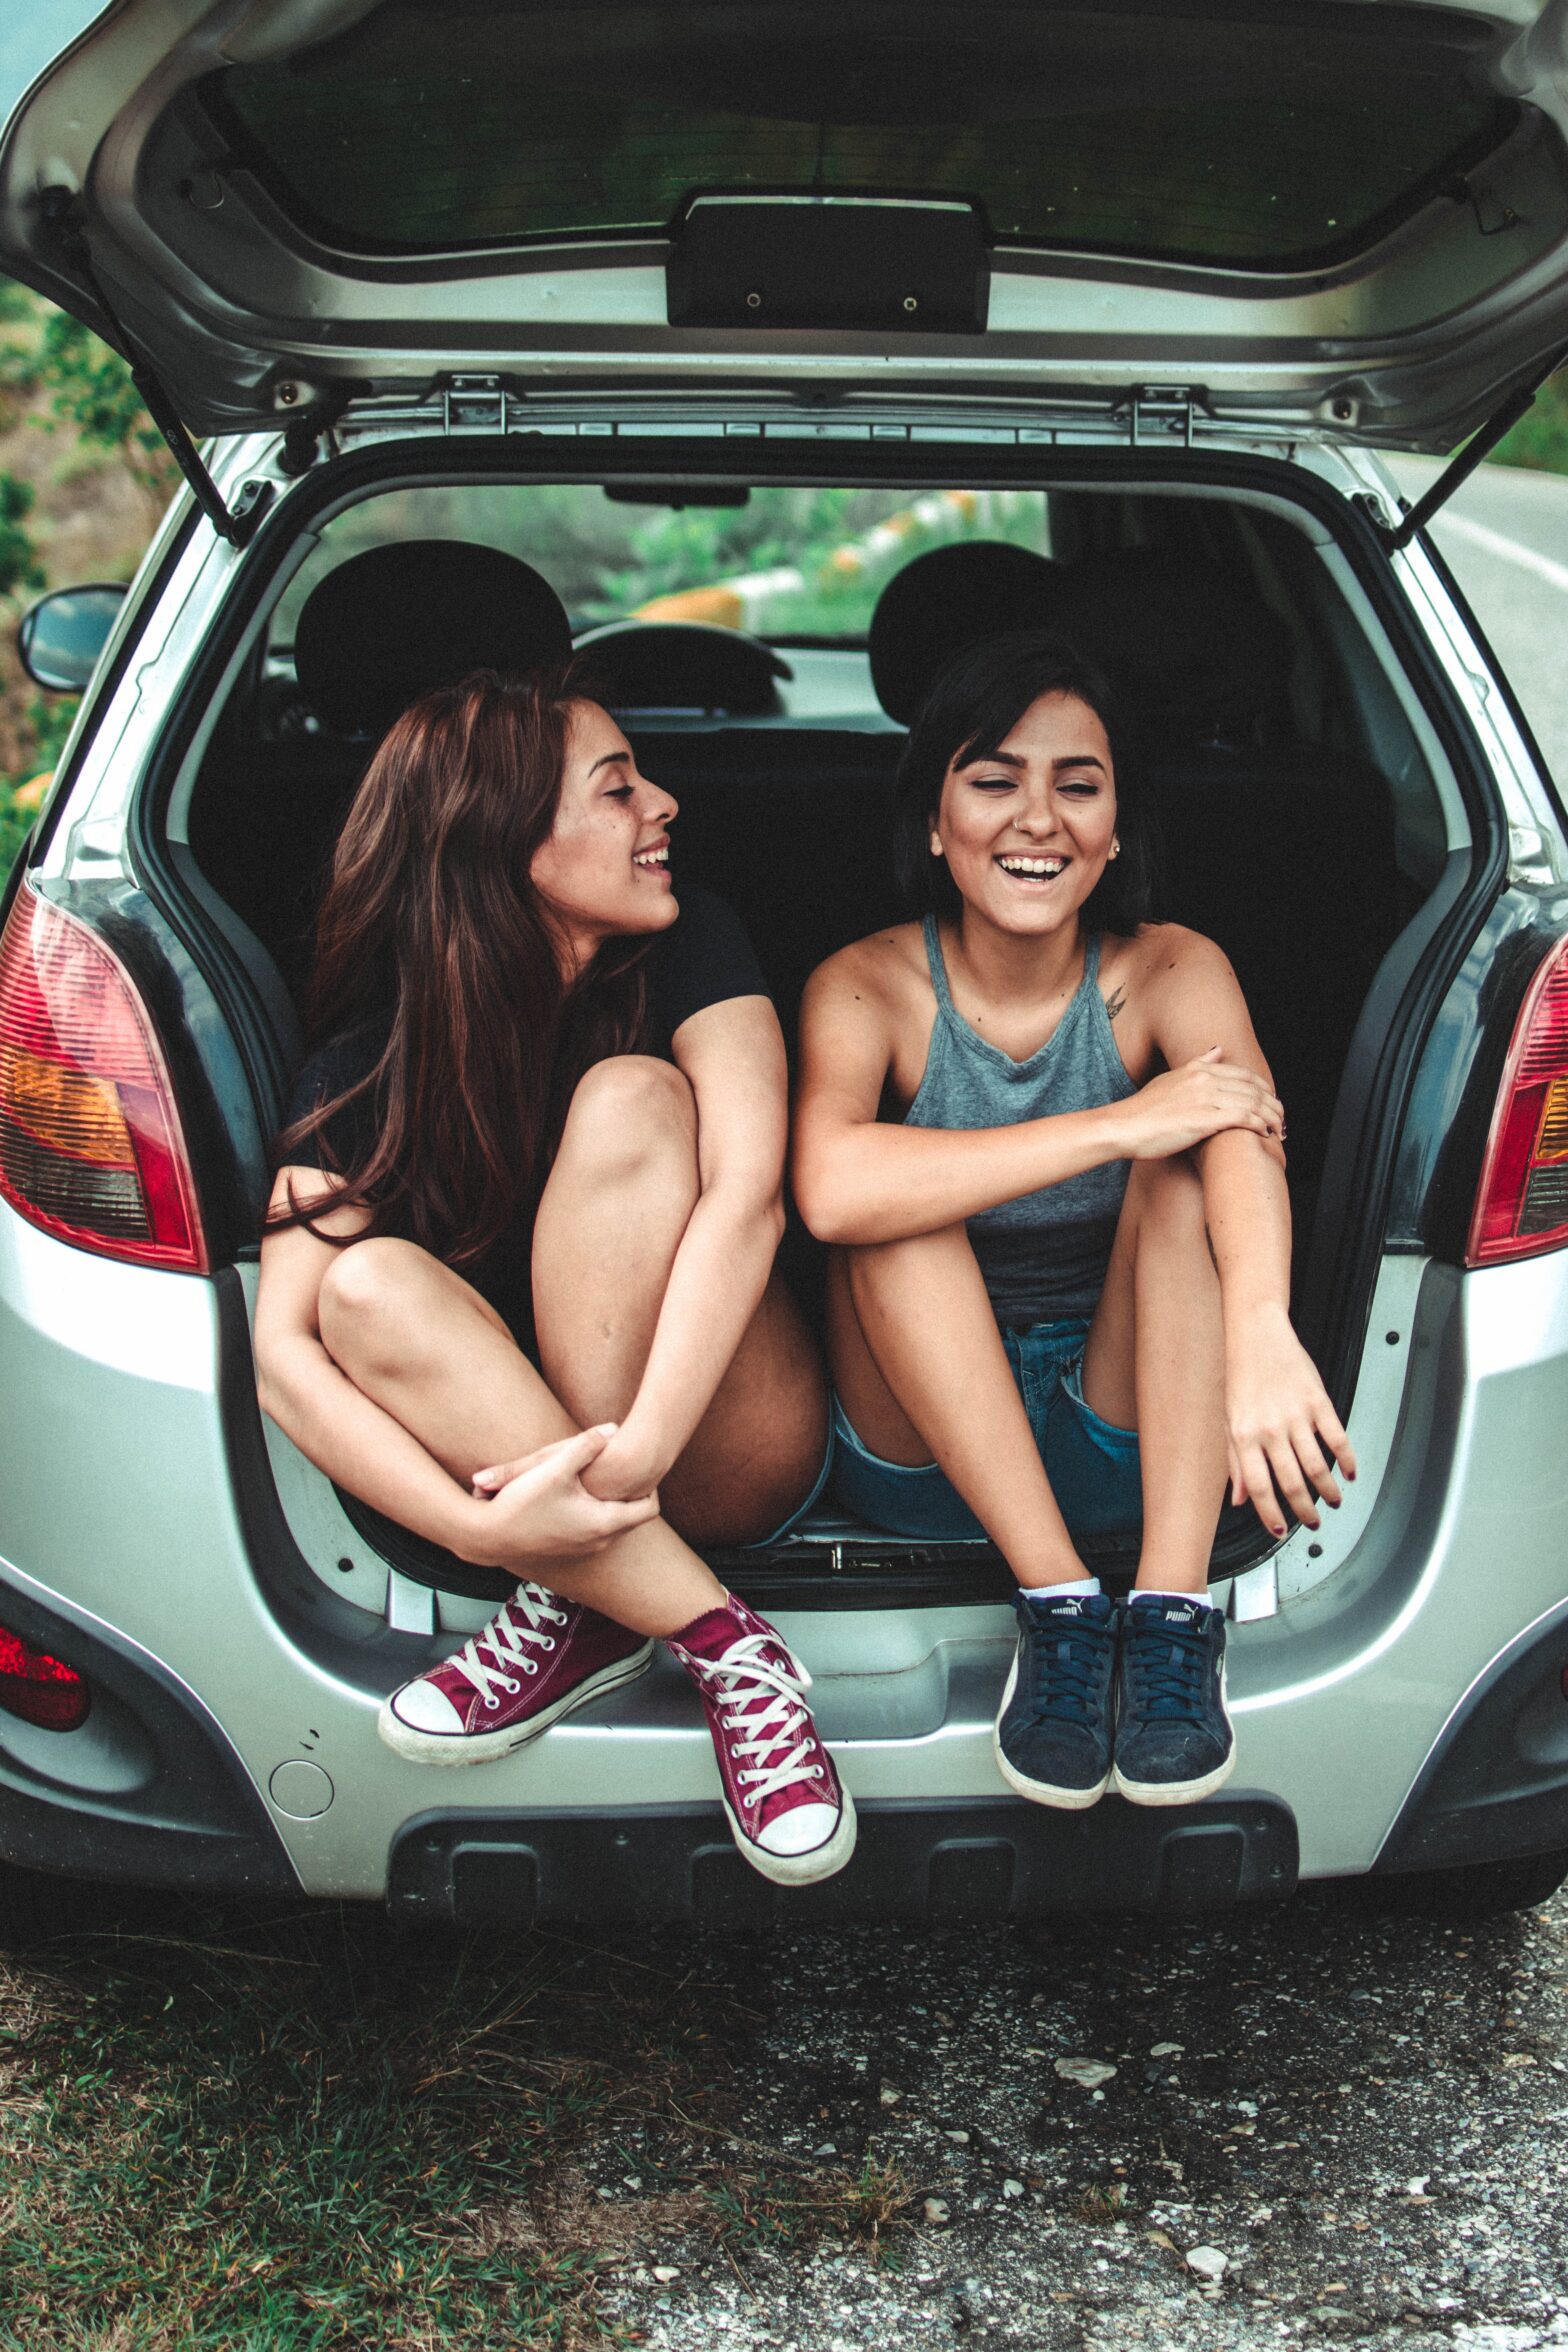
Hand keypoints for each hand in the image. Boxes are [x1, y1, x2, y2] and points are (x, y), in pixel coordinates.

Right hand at [466, 1424, 657, 1565]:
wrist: (488, 1537)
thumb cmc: (521, 1503)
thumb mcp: (554, 1467)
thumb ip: (586, 1446)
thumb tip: (613, 1428)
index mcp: (603, 1523)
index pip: (649, 1509)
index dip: (651, 1486)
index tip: (643, 1468)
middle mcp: (599, 1541)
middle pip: (634, 1517)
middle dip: (633, 1493)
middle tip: (629, 1468)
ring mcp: (584, 1549)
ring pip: (614, 1524)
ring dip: (613, 1503)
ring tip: (606, 1479)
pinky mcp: (569, 1549)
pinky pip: (596, 1530)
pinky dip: (596, 1513)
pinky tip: (581, 1494)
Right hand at [1112, 1048, 1283, 1160]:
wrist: (1124, 1127)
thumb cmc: (1143, 1110)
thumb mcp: (1170, 1078)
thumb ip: (1197, 1064)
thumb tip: (1217, 1049)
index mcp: (1198, 1069)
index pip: (1243, 1074)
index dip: (1263, 1088)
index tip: (1270, 1102)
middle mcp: (1204, 1080)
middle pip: (1253, 1088)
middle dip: (1273, 1103)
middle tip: (1281, 1118)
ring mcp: (1205, 1098)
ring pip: (1253, 1103)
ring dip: (1271, 1117)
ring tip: (1279, 1129)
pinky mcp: (1204, 1119)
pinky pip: (1243, 1118)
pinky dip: (1259, 1125)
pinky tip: (1265, 1133)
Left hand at [1225, 1306, 1356, 1536]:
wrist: (1256, 1334)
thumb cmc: (1241, 1377)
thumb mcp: (1229, 1421)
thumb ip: (1234, 1463)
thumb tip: (1238, 1500)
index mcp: (1244, 1436)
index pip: (1258, 1488)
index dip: (1270, 1514)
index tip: (1280, 1530)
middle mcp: (1269, 1429)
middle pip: (1291, 1482)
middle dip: (1304, 1509)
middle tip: (1313, 1522)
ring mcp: (1296, 1415)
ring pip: (1317, 1465)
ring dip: (1328, 1489)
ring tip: (1334, 1501)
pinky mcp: (1318, 1401)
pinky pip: (1337, 1438)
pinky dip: (1347, 1459)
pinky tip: (1350, 1472)